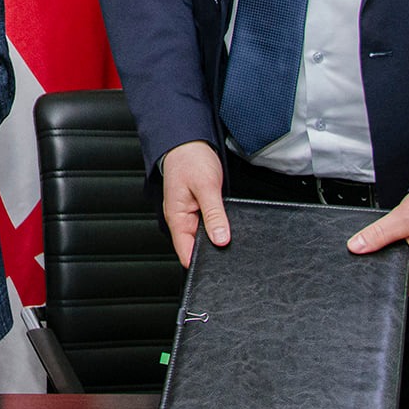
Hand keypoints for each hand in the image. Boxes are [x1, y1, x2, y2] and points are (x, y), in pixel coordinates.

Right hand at [160, 140, 229, 266]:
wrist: (188, 141)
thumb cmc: (190, 159)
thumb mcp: (206, 187)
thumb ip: (214, 214)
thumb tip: (221, 240)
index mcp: (176, 217)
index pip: (185, 252)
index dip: (201, 263)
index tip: (220, 267)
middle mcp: (181, 219)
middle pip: (195, 247)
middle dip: (213, 253)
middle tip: (232, 254)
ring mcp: (190, 214)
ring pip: (204, 237)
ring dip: (217, 239)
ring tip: (232, 240)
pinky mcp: (199, 209)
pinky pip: (208, 226)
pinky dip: (218, 228)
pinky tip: (228, 227)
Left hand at [347, 192, 408, 293]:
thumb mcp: (403, 218)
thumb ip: (378, 234)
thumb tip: (356, 246)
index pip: (401, 288)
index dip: (381, 282)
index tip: (365, 273)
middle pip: (402, 278)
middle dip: (385, 266)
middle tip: (370, 252)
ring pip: (407, 268)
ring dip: (394, 257)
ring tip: (388, 242)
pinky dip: (403, 252)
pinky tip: (398, 240)